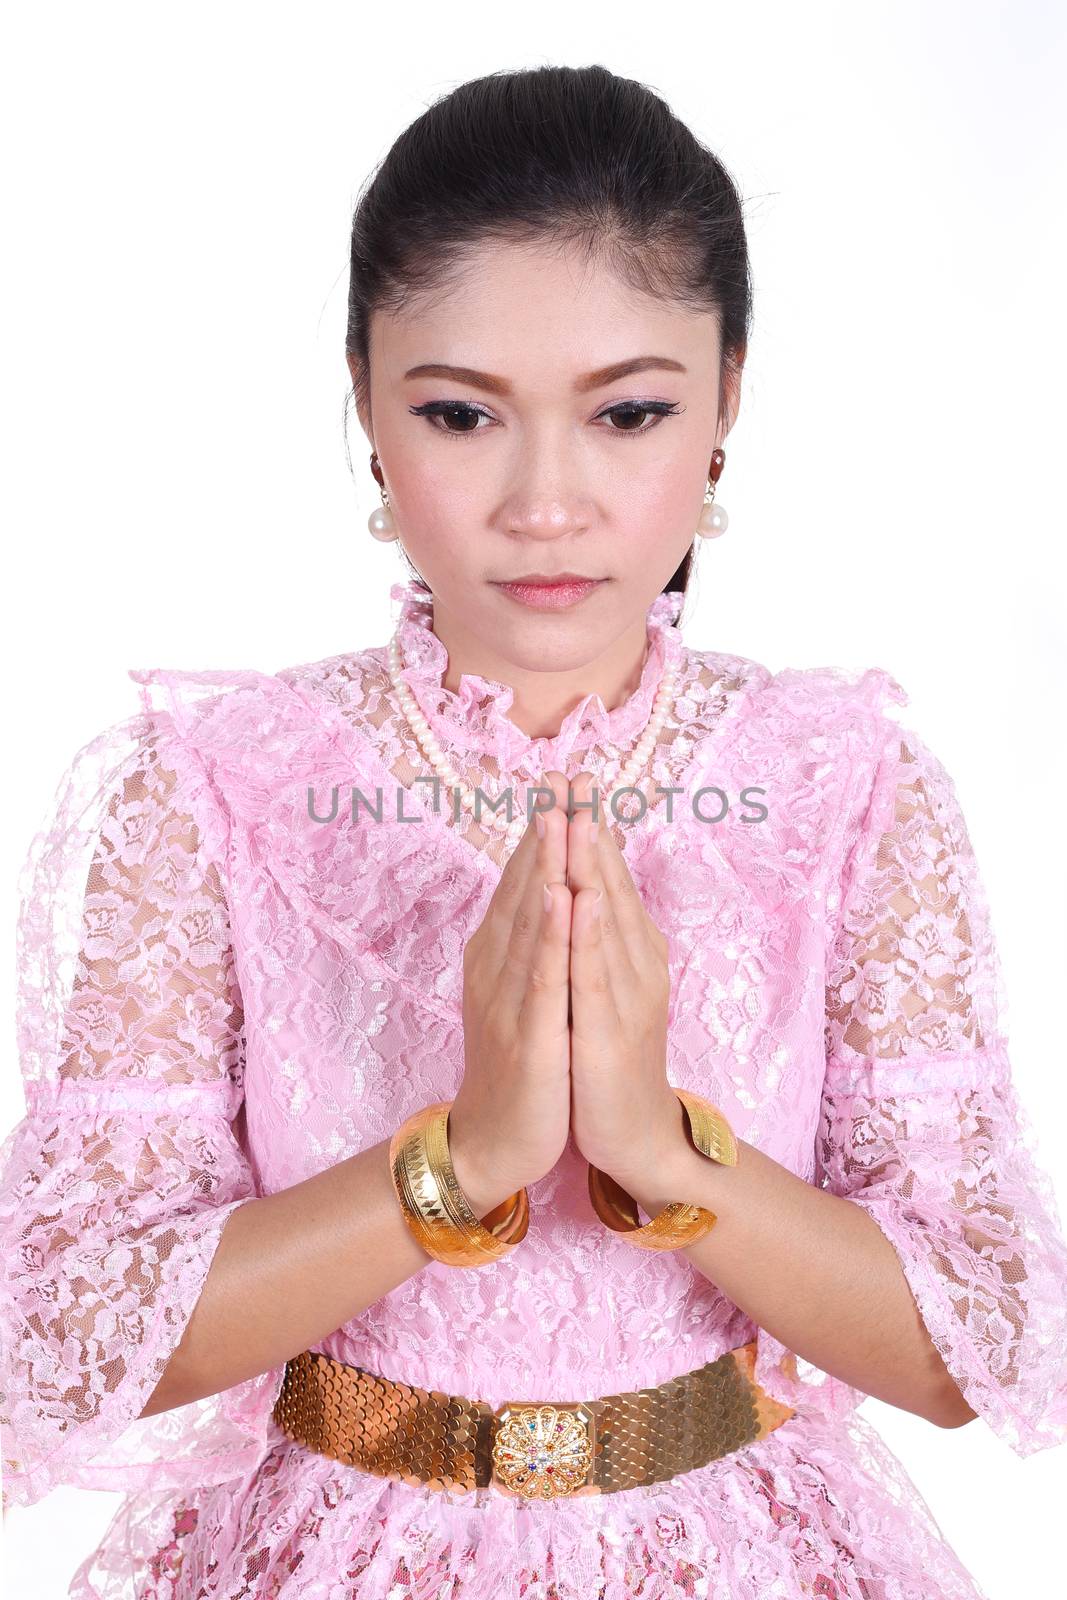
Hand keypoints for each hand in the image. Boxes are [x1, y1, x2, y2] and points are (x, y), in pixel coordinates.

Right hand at [448, 771, 572, 1216]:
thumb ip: (527, 941)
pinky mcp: (529, 1033)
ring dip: (544, 865)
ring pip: (529, 920)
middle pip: (523, 886)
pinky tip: (560, 896)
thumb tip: (545, 887)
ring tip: (559, 814)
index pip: (523, 879)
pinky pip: (541, 975)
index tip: (561, 777)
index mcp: (498, 954)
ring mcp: (509, 998)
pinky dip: (549, 933)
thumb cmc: (517, 1064)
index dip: (543, 827)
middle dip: (545, 828)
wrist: (495, 1141)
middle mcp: (496, 965)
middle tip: (561, 773)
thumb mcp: (519, 992)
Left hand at [563, 771, 692, 1203]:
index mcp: (631, 949)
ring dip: (591, 867)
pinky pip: (593, 977)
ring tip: (579, 816)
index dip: (590, 824)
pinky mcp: (608, 1033)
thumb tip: (585, 879)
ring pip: (605, 920)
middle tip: (575, 773)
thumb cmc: (612, 1056)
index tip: (571, 774)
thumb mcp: (606, 985)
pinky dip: (586, 936)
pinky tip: (578, 900)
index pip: (608, 876)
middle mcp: (636, 963)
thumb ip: (600, 932)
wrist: (636, 1135)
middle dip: (590, 827)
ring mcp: (625, 997)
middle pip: (610, 884)